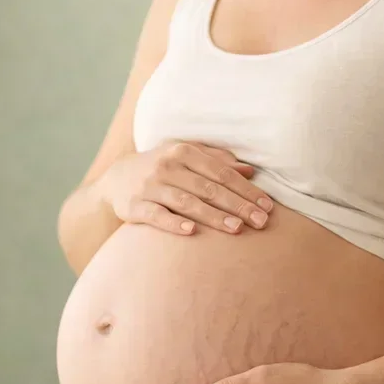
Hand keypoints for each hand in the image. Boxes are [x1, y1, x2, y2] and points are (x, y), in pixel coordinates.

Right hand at [100, 141, 274, 234]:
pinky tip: (192, 231)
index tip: (266, 205)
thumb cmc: (162, 168)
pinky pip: (156, 216)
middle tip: (260, 221)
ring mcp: (150, 186)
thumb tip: (250, 171)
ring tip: (237, 228)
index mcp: (183, 152)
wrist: (116, 179)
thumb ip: (217, 161)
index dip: (245, 189)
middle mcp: (167, 166)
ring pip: (187, 202)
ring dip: (213, 216)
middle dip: (237, 205)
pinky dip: (174, 223)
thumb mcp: (186, 157)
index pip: (221, 172)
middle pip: (208, 188)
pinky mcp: (134, 205)